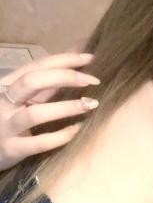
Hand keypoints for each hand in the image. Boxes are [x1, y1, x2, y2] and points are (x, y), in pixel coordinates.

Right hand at [0, 50, 100, 171]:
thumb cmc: (12, 118)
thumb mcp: (26, 97)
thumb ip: (48, 81)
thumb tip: (77, 53)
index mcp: (8, 84)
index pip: (36, 65)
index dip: (64, 59)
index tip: (90, 58)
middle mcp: (3, 102)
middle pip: (31, 81)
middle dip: (65, 77)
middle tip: (93, 81)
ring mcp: (6, 125)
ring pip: (35, 114)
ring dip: (66, 107)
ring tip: (90, 104)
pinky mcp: (11, 148)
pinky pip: (38, 143)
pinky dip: (60, 136)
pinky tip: (77, 129)